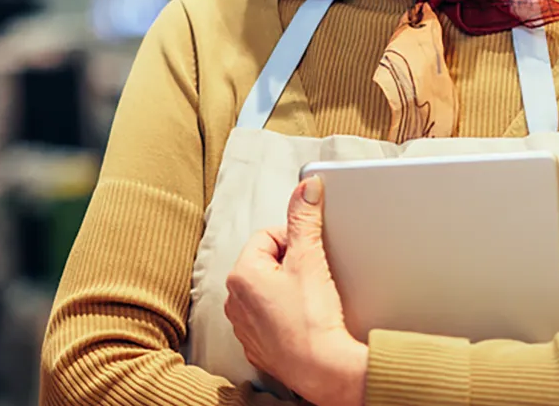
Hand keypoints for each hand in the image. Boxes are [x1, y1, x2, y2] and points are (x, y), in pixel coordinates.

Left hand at [224, 177, 368, 405]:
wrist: (324, 370)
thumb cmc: (313, 320)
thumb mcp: (309, 259)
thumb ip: (305, 219)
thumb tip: (307, 188)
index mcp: (241, 274)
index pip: (268, 236)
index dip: (295, 241)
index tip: (311, 256)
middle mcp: (234, 301)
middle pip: (266, 263)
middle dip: (290, 265)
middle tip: (312, 278)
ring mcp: (244, 326)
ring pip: (268, 291)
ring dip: (287, 290)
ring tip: (310, 302)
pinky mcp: (257, 346)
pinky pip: (270, 319)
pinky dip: (286, 316)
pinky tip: (304, 321)